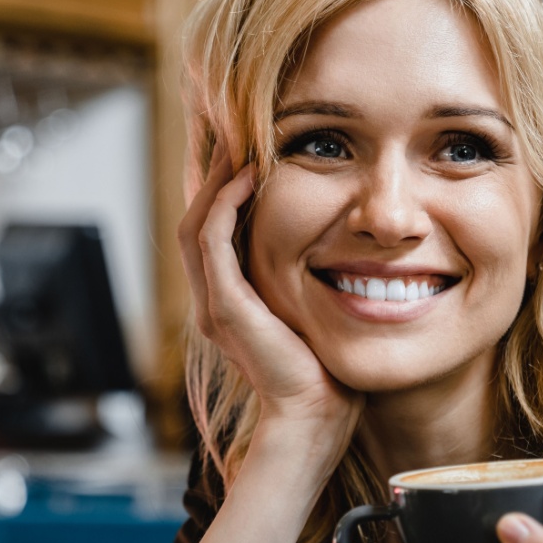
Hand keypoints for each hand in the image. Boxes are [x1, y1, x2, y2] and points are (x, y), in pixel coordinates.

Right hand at [178, 131, 362, 436]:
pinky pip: (213, 242)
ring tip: (234, 140)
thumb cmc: (326, 373)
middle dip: (210, 171)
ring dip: (213, 178)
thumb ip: (314, 282)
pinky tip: (247, 176)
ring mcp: (215, 304)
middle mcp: (215, 300)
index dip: (223, 187)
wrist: (315, 417)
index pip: (215, 229)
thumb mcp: (316, 314)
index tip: (245, 146)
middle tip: (227, 126)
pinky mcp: (227, 307)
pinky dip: (225, 205)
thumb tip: (346, 248)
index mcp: (231, 300)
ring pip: (197, 223)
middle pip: (196, 217)